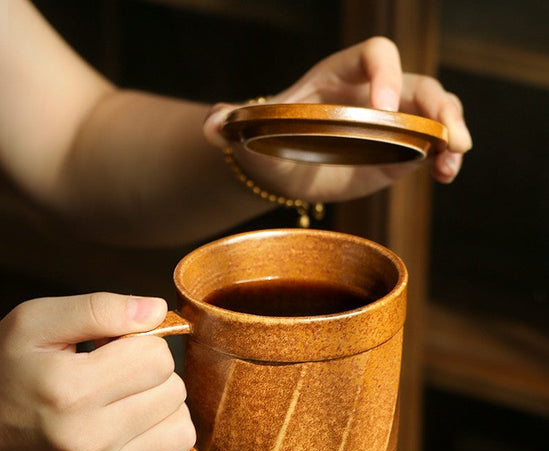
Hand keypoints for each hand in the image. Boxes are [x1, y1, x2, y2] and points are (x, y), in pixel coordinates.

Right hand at [0, 293, 198, 450]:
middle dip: (154, 373)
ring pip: (182, 433)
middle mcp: (88, 439)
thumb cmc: (9, 368)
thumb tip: (158, 310)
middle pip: (174, 392)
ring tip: (132, 401)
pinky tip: (154, 438)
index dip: (143, 342)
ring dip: (166, 411)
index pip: (158, 357)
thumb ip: (101, 307)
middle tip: (118, 373)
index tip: (116, 347)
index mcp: (71, 390)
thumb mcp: (38, 321)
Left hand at [204, 37, 471, 201]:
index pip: (374, 54)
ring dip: (450, 132)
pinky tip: (445, 175)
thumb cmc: (268, 139)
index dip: (386, 74)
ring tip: (454, 160)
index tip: (384, 109)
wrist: (282, 167)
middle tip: (445, 135)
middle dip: (436, 105)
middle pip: (418, 83)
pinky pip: (429, 147)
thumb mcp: (252, 129)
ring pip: (433, 113)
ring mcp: (390, 124)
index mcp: (338, 77)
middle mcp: (371, 94)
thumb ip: (233, 121)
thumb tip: (211, 124)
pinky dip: (443, 158)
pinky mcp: (398, 153)